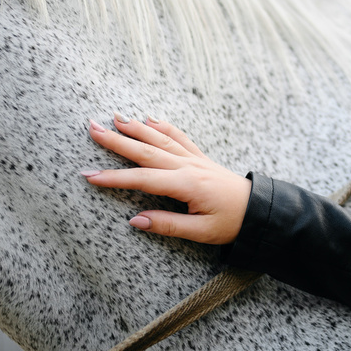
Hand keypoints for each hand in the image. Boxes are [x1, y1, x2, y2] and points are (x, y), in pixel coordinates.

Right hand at [81, 114, 250, 244]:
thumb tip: (135, 220)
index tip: (90, 175)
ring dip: (137, 128)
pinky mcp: (201, 158)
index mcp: (186, 184)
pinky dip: (164, 126)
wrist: (260, 210)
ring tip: (115, 118)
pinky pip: (179, 138)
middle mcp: (188, 166)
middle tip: (93, 128)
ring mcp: (195, 159)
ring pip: (161, 139)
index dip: (114, 178)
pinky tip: (151, 119)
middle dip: (117, 140)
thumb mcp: (201, 232)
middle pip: (146, 150)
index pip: (142, 179)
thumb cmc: (232, 222)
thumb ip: (167, 225)